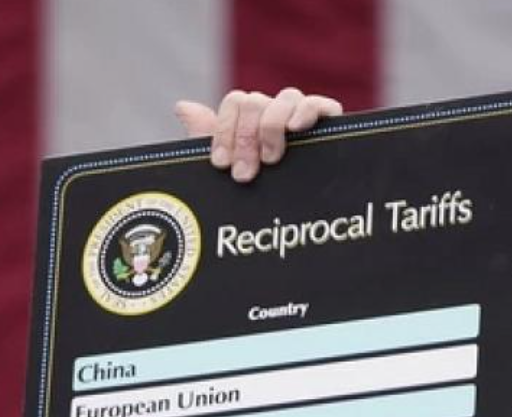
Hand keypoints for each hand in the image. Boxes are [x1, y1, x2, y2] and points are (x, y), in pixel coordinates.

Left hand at [175, 88, 343, 182]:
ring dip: (272, 126)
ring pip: (286, 97)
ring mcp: (302, 118)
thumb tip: (182, 107)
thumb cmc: (256, 195)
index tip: (221, 164)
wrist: (296, 225)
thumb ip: (205, 138)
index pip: (235, 102)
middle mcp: (275, 114)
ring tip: (271, 159)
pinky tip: (297, 127)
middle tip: (244, 174)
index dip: (225, 130)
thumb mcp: (227, 170)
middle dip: (245, 139)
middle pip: (256, 101)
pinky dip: (308, 110)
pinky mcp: (329, 128)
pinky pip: (321, 104)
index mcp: (251, 120)